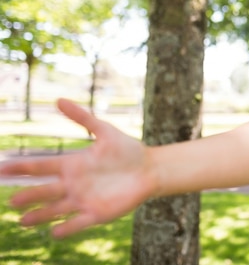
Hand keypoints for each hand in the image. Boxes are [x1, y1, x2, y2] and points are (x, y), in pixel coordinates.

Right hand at [0, 98, 156, 237]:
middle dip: (29, 195)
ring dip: (40, 215)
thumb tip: (58, 100)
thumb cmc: (127, 150)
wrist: (150, 169)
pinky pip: (78, 223)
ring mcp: (83, 200)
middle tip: (12, 201)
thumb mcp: (104, 131)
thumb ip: (82, 117)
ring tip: (23, 220)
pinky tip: (54, 232)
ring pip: (56, 210)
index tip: (1, 168)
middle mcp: (73, 184)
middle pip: (45, 190)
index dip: (21, 167)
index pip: (41, 166)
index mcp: (72, 165)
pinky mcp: (97, 213)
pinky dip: (67, 228)